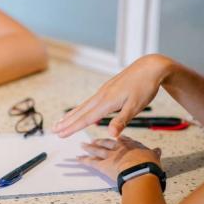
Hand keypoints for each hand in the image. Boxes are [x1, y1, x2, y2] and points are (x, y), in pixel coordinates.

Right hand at [53, 54, 173, 137]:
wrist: (150, 67)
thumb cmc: (145, 87)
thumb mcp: (136, 106)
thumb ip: (121, 121)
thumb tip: (111, 135)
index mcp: (107, 102)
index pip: (86, 118)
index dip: (72, 128)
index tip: (60, 135)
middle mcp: (101, 96)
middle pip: (80, 112)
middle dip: (66, 122)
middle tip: (53, 130)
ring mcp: (103, 91)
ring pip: (83, 106)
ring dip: (71, 115)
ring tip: (60, 121)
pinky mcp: (107, 89)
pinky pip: (89, 101)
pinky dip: (81, 108)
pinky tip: (80, 111)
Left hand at [78, 136, 161, 180]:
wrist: (140, 171)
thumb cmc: (148, 164)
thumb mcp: (154, 156)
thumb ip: (154, 153)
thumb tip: (158, 150)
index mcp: (131, 145)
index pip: (123, 139)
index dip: (118, 138)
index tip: (115, 136)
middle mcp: (119, 148)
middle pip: (107, 143)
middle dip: (100, 141)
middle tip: (94, 140)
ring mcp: (110, 155)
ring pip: (97, 150)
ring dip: (89, 148)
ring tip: (82, 145)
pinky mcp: (103, 165)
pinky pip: (91, 162)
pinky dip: (84, 160)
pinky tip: (78, 158)